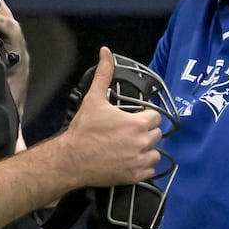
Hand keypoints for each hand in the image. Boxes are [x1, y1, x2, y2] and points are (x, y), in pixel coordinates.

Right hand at [61, 47, 162, 187]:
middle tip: (131, 131)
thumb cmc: (84, 130)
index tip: (136, 117)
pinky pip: (149, 170)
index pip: (156, 117)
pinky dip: (143, 166)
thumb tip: (106, 51)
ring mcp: (139, 161)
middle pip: (156, 134)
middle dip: (146, 132)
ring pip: (155, 153)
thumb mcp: (94, 99)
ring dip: (147, 149)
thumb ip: (104, 74)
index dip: (146, 115)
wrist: (72, 159)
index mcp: (137, 124)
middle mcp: (142, 143)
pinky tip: (131, 160)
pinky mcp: (134, 176)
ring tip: (133, 146)